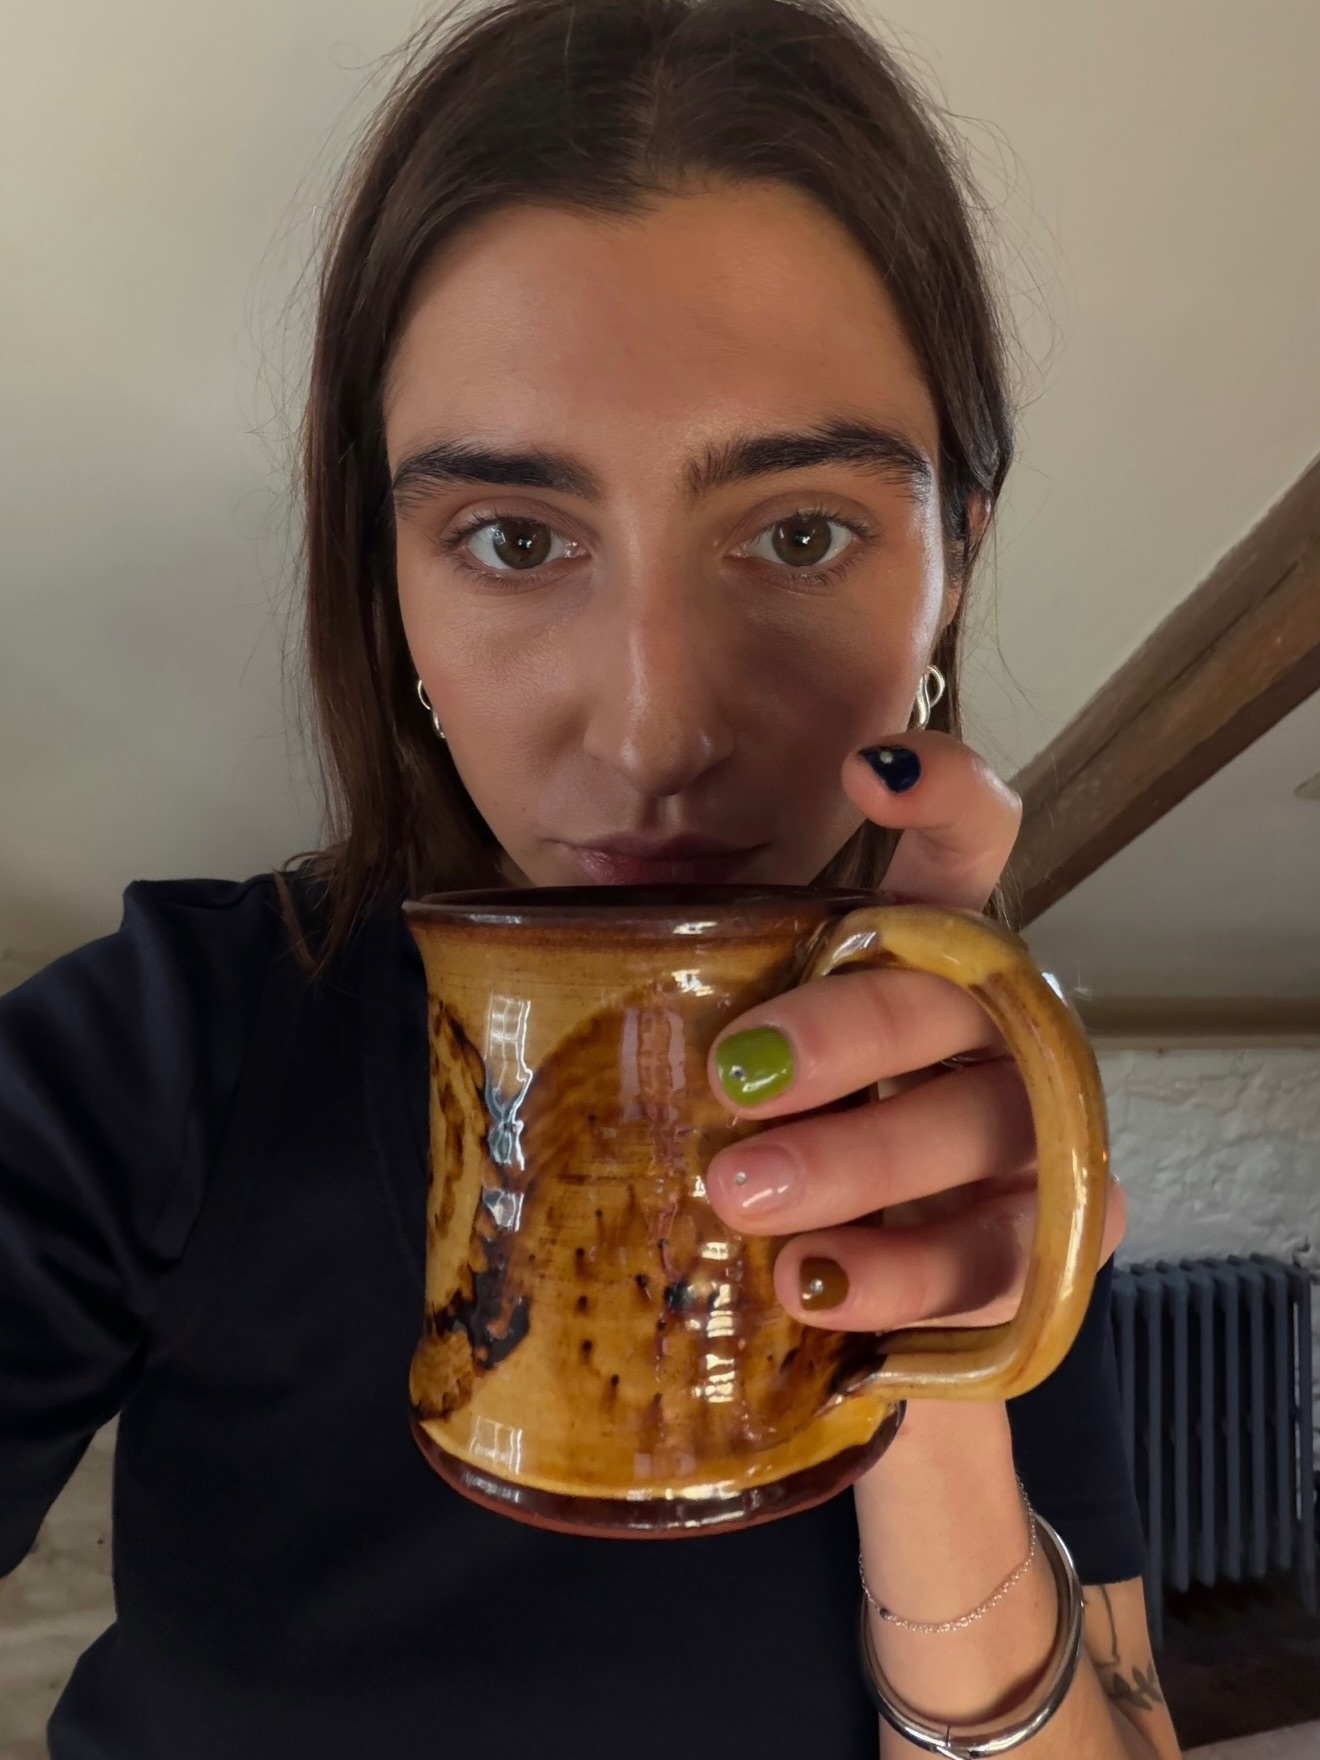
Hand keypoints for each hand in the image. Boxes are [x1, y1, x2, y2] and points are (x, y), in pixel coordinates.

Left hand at [702, 730, 1126, 1336]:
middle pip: (953, 997)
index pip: (968, 845)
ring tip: (744, 1197)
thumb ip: (684, 999)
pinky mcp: (1052, 1240)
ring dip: (867, 1157)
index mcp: (924, 954)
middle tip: (734, 1081)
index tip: (864, 772)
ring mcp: (1036, 1130)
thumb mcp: (722, 1053)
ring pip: (984, 1124)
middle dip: (849, 1032)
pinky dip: (908, 1271)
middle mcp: (994, 1025)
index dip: (942, 796)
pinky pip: (1006, 1252)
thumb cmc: (771, 1141)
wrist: (835, 1289)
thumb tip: (514, 950)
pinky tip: (816, 1286)